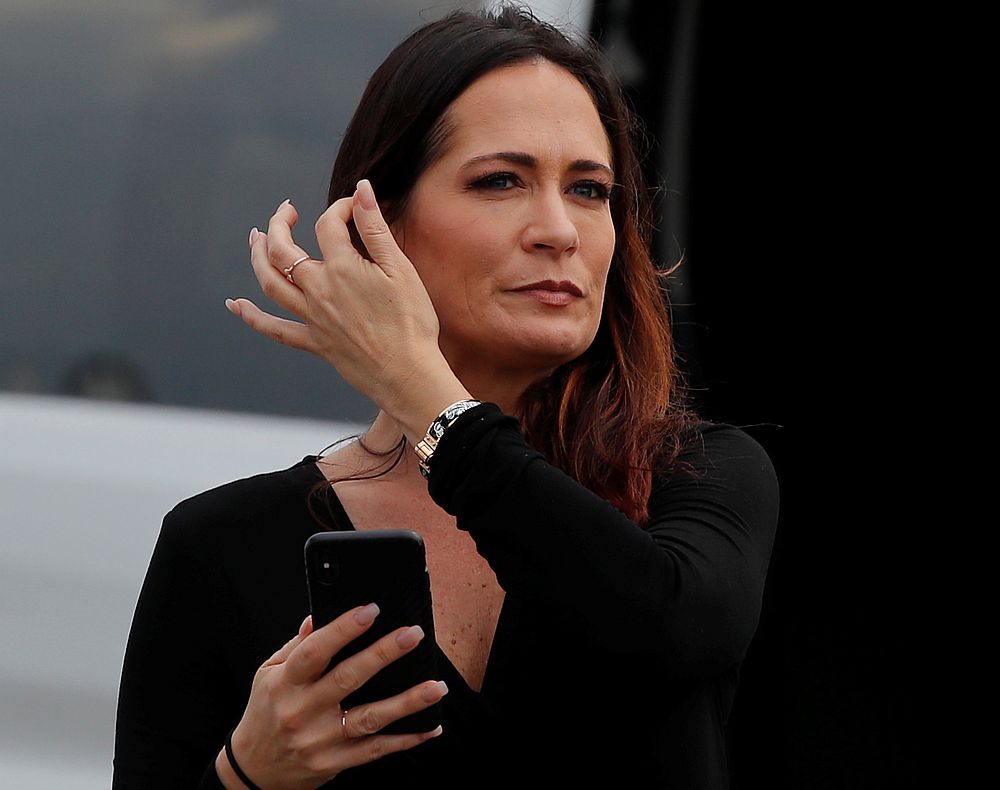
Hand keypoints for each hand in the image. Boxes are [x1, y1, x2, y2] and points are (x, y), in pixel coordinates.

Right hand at [217, 604, 445, 789]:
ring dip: (407, 703)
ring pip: (369, 718)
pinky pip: (375, 750)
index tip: (370, 611)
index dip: (342, 630)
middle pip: (348, 680)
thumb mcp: (268, 672)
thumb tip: (318, 615)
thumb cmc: (265, 712)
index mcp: (285, 683)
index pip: (314, 652)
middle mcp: (303, 711)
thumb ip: (297, 645)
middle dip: (383, 655)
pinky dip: (405, 740)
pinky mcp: (335, 762)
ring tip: (435, 686)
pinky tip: (429, 727)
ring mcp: (321, 740)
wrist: (253, 768)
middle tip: (412, 635)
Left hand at [229, 181, 459, 423]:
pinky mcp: (313, 342)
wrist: (407, 374)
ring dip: (256, 257)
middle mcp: (319, 291)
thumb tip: (361, 189)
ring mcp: (312, 318)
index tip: (354, 206)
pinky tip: (234, 305)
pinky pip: (274, 329)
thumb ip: (375, 228)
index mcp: (342, 269)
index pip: (327, 224)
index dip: (339, 208)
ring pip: (270, 283)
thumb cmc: (411, 322)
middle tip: (286, 210)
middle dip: (279, 224)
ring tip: (255, 237)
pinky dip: (251, 316)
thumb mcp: (400, 270)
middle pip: (282, 250)